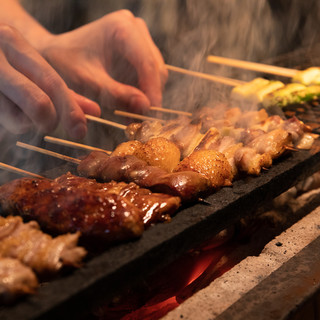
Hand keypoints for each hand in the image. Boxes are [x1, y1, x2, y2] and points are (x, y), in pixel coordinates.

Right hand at [0, 24, 99, 138]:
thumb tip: (94, 111)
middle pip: (38, 104)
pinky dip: (13, 123)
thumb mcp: (30, 65)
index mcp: (12, 42)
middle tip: (50, 124)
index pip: (52, 82)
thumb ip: (63, 90)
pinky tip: (9, 109)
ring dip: (28, 124)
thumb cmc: (5, 60)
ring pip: (18, 121)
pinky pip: (3, 124)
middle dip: (51, 121)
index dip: (70, 110)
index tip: (80, 130)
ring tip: (22, 110)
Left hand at [39, 10, 167, 112]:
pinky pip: (149, 76)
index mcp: (122, 27)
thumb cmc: (66, 63)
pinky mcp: (139, 52)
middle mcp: (135, 28)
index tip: (150, 115)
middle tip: (139, 121)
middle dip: (149, 96)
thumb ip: (116, 94)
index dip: (152, 91)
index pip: (147, 63)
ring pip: (156, 74)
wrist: (55, 54)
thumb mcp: (88, 81)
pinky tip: (130, 107)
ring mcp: (139, 39)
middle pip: (156, 68)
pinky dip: (142, 93)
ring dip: (146, 97)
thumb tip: (145, 106)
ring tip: (131, 117)